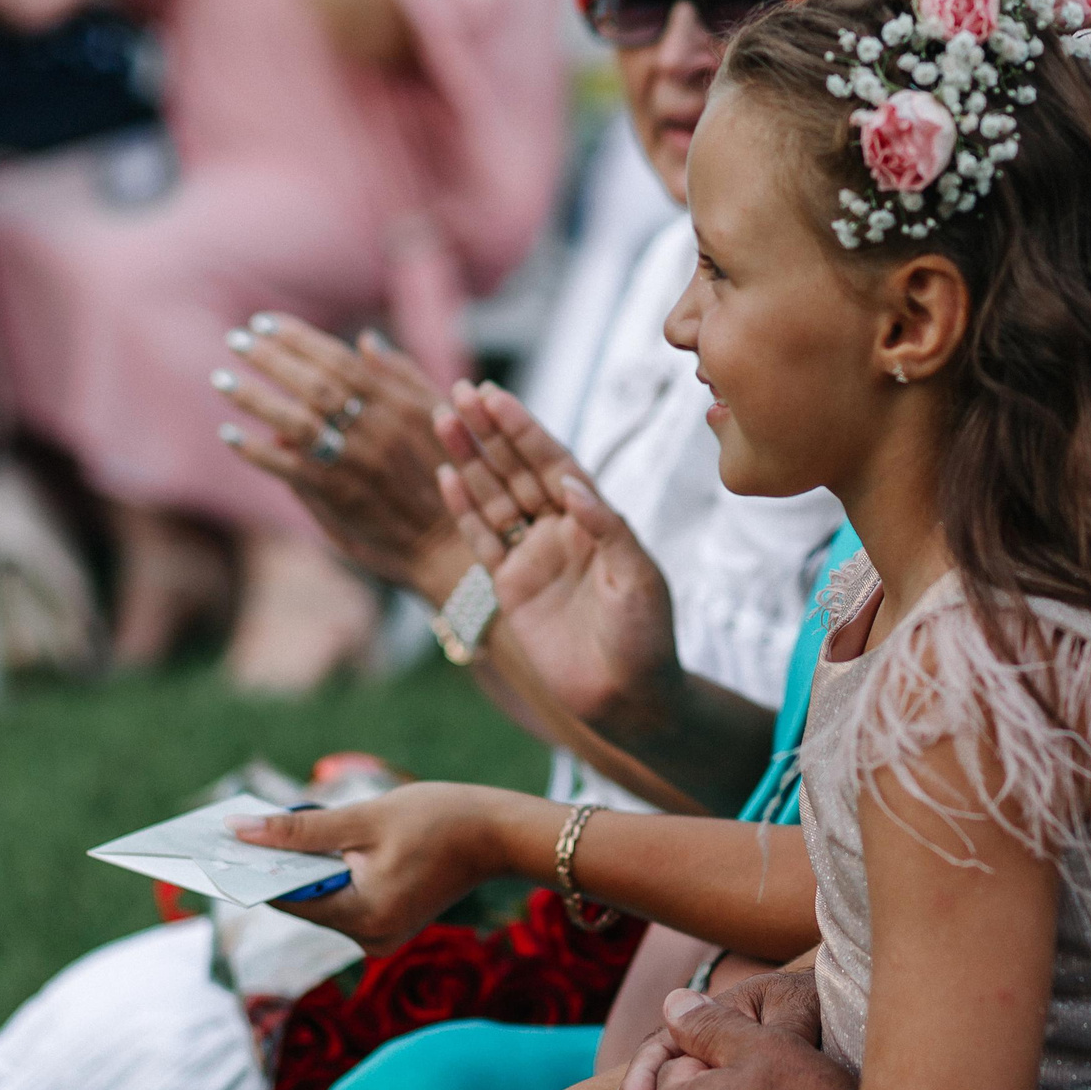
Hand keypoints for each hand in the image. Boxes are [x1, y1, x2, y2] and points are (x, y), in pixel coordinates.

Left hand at [215, 313, 460, 592]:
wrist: (450, 543)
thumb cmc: (447, 475)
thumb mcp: (438, 417)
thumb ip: (403, 376)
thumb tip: (365, 340)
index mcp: (398, 404)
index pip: (339, 359)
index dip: (298, 337)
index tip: (264, 322)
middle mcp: (376, 428)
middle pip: (314, 383)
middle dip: (270, 357)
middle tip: (235, 339)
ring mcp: (357, 463)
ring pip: (297, 421)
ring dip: (254, 398)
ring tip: (221, 380)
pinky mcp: (340, 497)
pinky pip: (289, 468)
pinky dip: (256, 450)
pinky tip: (229, 435)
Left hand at [232, 782, 520, 955]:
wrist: (502, 832)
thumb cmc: (441, 818)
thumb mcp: (363, 818)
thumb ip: (298, 830)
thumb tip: (237, 830)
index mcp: (363, 917)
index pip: (286, 899)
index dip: (251, 869)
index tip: (214, 845)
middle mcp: (370, 938)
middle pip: (303, 902)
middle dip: (276, 865)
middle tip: (238, 829)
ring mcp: (381, 935)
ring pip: (322, 900)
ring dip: (303, 868)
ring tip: (275, 830)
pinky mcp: (390, 923)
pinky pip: (344, 900)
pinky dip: (329, 874)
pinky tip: (318, 844)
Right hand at [435, 383, 689, 733]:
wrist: (629, 697)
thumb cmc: (647, 638)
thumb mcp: (638, 578)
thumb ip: (606, 528)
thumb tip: (569, 483)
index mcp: (596, 520)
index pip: (554, 463)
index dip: (524, 430)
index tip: (496, 396)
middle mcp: (562, 531)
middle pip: (518, 470)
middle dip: (490, 432)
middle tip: (459, 392)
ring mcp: (534, 556)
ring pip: (494, 497)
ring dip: (469, 459)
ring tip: (443, 420)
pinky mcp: (511, 587)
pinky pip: (482, 540)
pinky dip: (463, 509)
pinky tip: (446, 475)